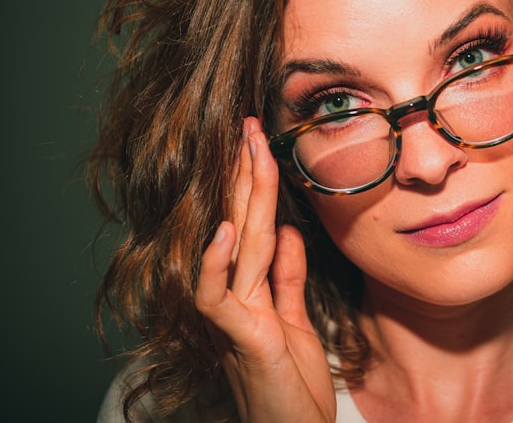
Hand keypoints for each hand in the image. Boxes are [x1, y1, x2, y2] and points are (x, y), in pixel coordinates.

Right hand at [194, 117, 334, 421]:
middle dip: (248, 174)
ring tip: (247, 153)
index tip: (261, 141)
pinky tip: (227, 230)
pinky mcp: (239, 338)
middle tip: (250, 126)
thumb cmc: (289, 386)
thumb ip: (287, 278)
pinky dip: (219, 263)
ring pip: (238, 246)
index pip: (255, 224)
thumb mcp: (293, 322)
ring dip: (242, 199)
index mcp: (252, 288)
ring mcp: (234, 315)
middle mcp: (237, 295)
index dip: (258, 183)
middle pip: (244, 223)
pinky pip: (220, 296)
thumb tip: (289, 234)